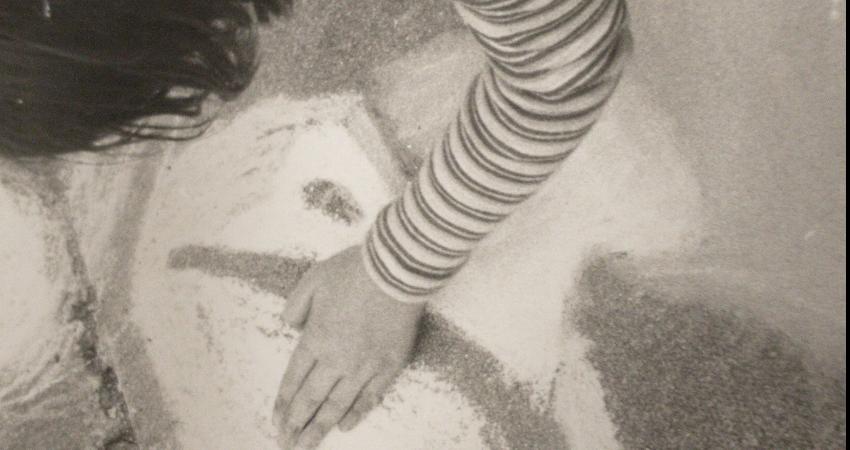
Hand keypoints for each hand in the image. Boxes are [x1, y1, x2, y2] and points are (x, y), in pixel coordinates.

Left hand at [273, 245, 424, 448]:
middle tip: (286, 445)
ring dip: (320, 428)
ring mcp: (365, 365)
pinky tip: (345, 426)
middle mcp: (337, 358)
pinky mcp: (390, 365)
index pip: (294, 379)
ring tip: (307, 446)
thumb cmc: (354, 270)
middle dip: (296, 425)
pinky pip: (370, 396)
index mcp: (316, 338)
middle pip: (312, 399)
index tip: (276, 422)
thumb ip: (296, 306)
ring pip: (338, 405)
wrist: (397, 269)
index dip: (283, 403)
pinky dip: (356, 413)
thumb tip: (290, 325)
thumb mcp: (313, 279)